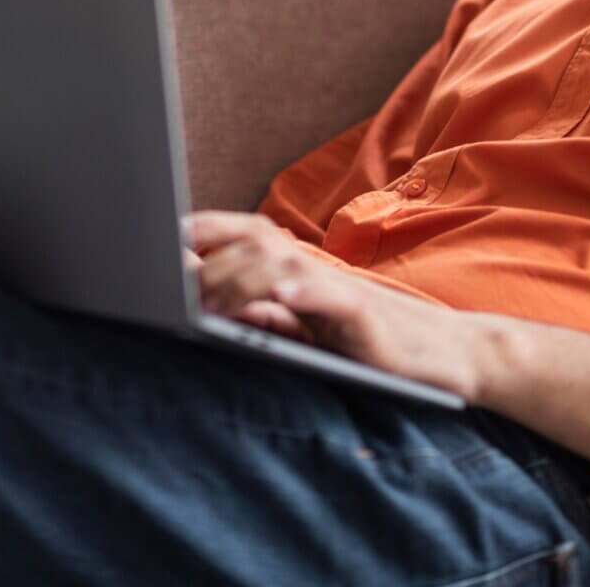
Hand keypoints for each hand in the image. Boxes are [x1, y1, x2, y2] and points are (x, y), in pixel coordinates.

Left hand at [185, 210, 487, 399]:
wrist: (439, 355)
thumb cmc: (362, 341)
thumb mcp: (300, 328)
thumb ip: (258, 312)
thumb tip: (201, 301)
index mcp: (288, 266)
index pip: (234, 234)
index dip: (192, 234)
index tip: (150, 245)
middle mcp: (308, 266)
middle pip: (248, 245)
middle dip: (202, 264)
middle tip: (160, 284)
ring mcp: (336, 287)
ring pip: (279, 267)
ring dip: (238, 281)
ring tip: (203, 299)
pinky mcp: (362, 314)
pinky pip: (330, 297)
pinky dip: (305, 294)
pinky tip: (280, 296)